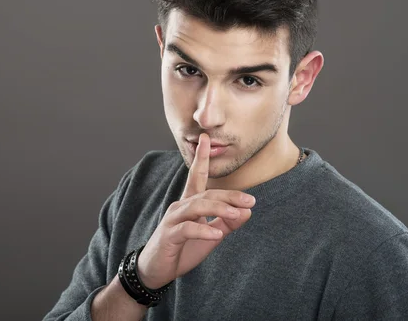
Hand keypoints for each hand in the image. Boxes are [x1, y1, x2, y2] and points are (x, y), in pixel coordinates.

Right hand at [136, 133, 255, 288]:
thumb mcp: (210, 234)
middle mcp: (180, 206)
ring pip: (197, 206)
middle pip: (206, 193)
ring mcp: (173, 219)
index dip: (202, 157)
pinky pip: (188, 228)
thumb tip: (247, 211)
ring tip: (238, 214)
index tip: (205, 138)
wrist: (156, 270)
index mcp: (189, 203)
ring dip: (220, 208)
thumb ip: (227, 222)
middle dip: (229, 195)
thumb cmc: (183, 249)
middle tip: (251, 200)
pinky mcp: (169, 234)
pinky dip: (203, 229)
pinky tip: (217, 233)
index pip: (197, 176)